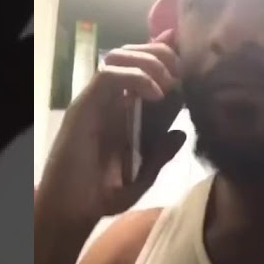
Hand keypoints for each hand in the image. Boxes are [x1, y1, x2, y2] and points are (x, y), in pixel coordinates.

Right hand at [37, 31, 187, 229]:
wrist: (72, 211)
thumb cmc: (103, 195)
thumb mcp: (143, 177)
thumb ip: (161, 154)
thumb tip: (182, 134)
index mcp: (124, 110)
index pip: (144, 69)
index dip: (166, 57)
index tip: (192, 58)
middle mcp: (109, 100)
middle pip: (133, 53)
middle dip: (162, 53)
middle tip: (183, 71)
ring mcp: (96, 101)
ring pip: (119, 56)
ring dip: (150, 60)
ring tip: (170, 81)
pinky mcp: (84, 107)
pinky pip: (108, 76)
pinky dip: (135, 77)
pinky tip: (156, 95)